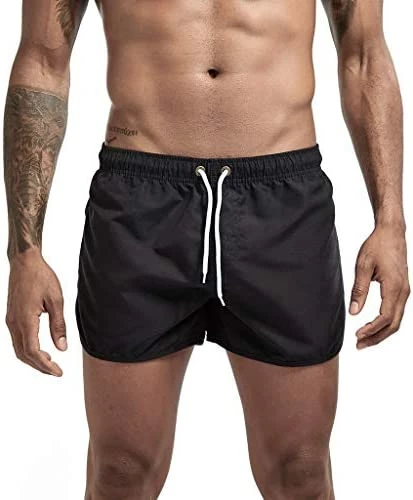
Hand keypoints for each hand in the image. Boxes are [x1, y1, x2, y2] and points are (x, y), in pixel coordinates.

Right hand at [6, 249, 66, 375]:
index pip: (33, 352)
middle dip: (40, 366)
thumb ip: (58, 325)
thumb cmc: (41, 277)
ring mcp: (10, 320)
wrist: (24, 262)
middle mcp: (14, 323)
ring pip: (19, 349)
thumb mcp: (56, 300)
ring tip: (50, 362)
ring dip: (33, 359)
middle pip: (24, 355)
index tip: (58, 372)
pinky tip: (41, 349)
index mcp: (26, 320)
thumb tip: (62, 348)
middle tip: (56, 371)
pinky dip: (28, 349)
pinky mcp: (11, 317)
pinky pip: (17, 339)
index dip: (46, 365)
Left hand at [350, 225, 409, 348]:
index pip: (385, 318)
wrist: (391, 232)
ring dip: (381, 332)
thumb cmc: (377, 246)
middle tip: (359, 345)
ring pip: (397, 320)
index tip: (357, 335)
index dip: (371, 330)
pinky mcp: (402, 289)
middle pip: (393, 324)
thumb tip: (353, 312)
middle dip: (376, 337)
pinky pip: (397, 312)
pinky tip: (374, 326)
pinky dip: (386, 323)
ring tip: (364, 339)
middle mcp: (403, 292)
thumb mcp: (362, 266)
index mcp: (394, 287)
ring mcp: (405, 291)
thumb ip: (359, 290)